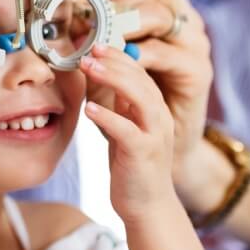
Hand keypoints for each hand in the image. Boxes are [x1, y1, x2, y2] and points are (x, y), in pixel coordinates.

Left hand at [81, 43, 179, 221]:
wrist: (147, 206)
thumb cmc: (131, 166)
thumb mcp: (124, 128)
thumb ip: (117, 105)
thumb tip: (97, 78)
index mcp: (154, 108)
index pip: (140, 72)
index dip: (118, 55)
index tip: (94, 42)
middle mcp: (159, 117)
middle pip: (142, 79)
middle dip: (115, 60)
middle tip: (90, 48)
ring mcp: (154, 135)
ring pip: (140, 98)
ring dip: (114, 80)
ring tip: (90, 67)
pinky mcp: (144, 154)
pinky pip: (127, 131)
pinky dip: (109, 117)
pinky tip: (90, 109)